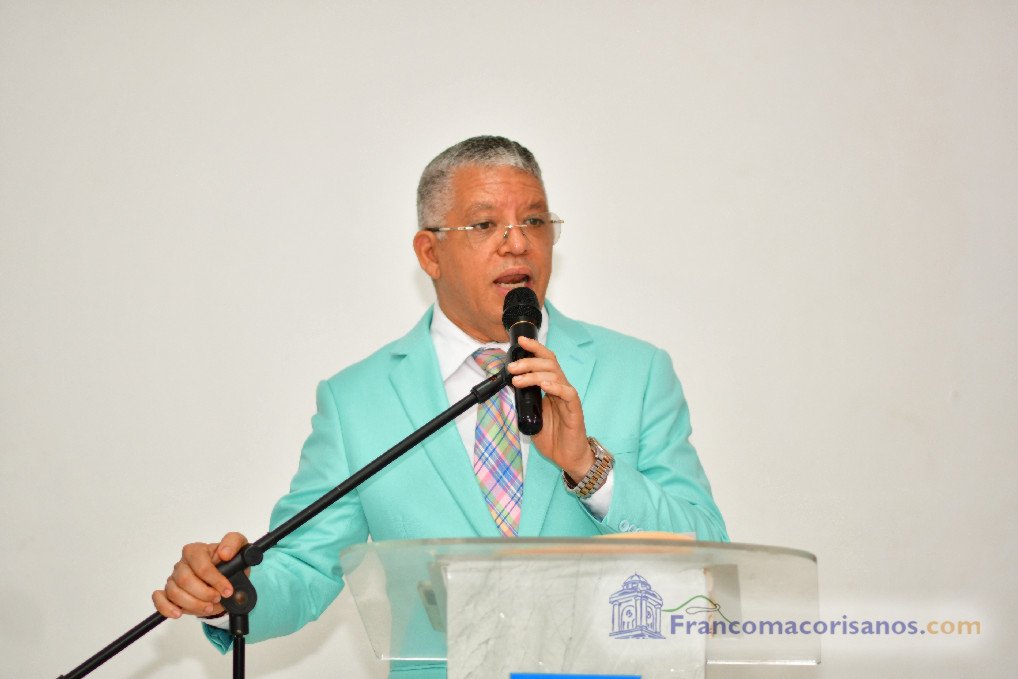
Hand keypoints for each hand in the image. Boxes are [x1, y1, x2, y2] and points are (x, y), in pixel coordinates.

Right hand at [151, 532, 248, 618]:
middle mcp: (183, 564)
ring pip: (174, 593)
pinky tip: (178, 613)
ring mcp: (174, 579)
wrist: (227, 579)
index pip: (200, 564)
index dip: (214, 579)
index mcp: (196, 551)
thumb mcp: (239, 548)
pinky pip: (160, 599)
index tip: (227, 590)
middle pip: (185, 580)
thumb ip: (234, 543)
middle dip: (204, 593)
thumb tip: (224, 553)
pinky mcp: (169, 592)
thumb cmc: (230, 562)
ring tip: (208, 607)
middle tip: (218, 598)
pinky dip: (167, 607)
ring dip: (193, 604)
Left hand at [507, 336, 593, 481]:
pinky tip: (545, 385)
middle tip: (512, 368)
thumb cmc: (553, 437)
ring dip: (534, 374)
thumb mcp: (531, 415)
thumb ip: (524, 401)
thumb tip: (510, 387)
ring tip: (519, 380)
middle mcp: (560, 388)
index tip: (520, 342)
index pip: (544, 361)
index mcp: (551, 387)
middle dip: (529, 361)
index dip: (534, 349)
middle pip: (549, 363)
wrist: (568, 457)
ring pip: (555, 375)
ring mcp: (568, 398)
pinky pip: (567, 393)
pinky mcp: (575, 410)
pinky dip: (556, 387)